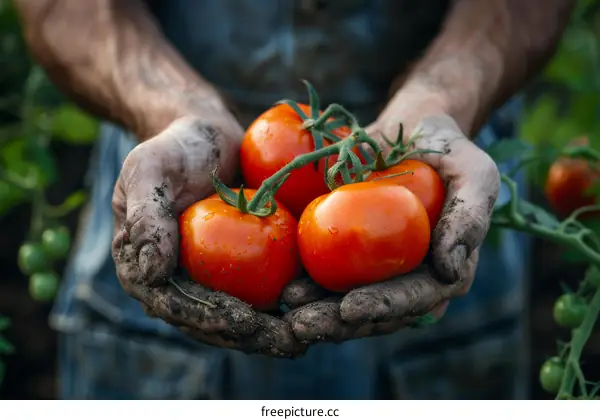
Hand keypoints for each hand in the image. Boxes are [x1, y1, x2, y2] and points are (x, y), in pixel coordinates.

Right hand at [112, 114, 304, 356]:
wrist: (206, 136)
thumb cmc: (174, 148)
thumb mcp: (149, 170)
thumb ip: (145, 216)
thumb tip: (150, 273)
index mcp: (144, 269)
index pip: (176, 305)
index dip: (209, 319)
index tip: (245, 322)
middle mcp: (175, 283)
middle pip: (210, 322)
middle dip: (249, 338)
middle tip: (288, 342)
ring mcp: (207, 279)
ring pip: (238, 318)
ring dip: (271, 333)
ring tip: (306, 337)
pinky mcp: (236, 270)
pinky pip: (258, 293)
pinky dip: (284, 306)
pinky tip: (313, 309)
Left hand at [283, 114, 499, 342]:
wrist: (411, 128)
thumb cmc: (448, 150)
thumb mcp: (474, 174)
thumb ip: (470, 218)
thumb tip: (450, 270)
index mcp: (443, 272)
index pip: (415, 299)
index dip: (383, 308)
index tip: (348, 308)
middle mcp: (409, 279)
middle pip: (375, 313)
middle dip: (338, 324)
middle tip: (302, 324)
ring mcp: (376, 270)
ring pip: (345, 304)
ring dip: (316, 313)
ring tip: (286, 311)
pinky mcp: (349, 255)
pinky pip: (326, 276)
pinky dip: (305, 285)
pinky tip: (282, 287)